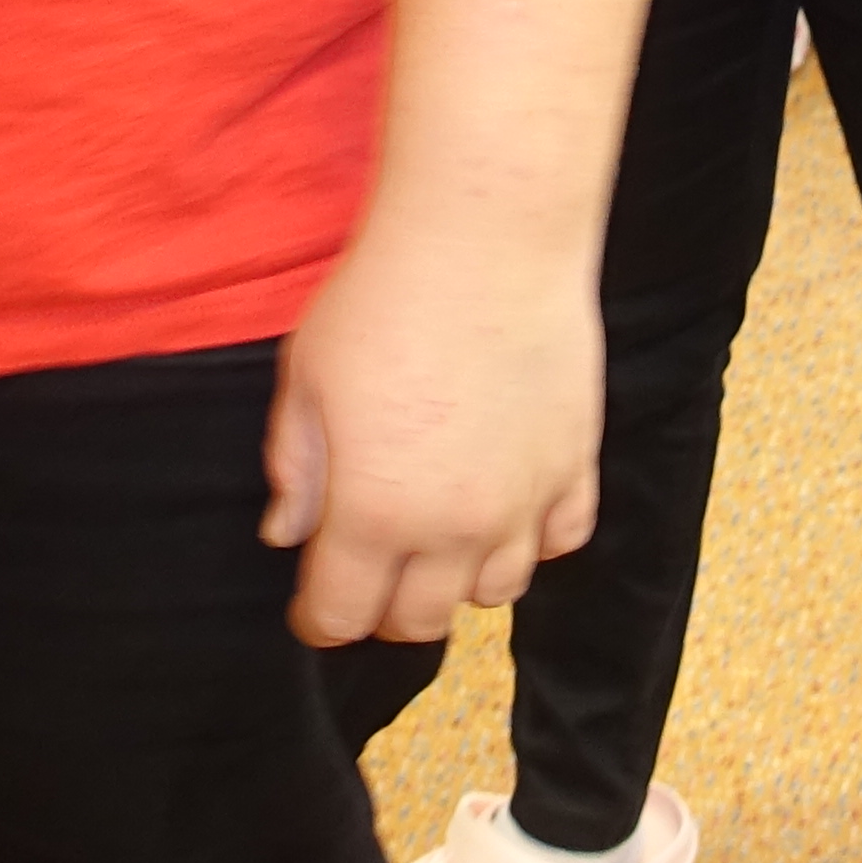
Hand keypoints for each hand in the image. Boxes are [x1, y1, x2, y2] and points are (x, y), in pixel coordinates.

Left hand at [258, 205, 604, 648]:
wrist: (484, 240)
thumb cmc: (381, 298)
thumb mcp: (305, 378)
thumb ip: (295, 467)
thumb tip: (286, 533)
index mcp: (373, 513)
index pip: (342, 617)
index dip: (318, 619)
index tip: (313, 604)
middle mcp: (454, 527)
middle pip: (419, 622)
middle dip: (385, 609)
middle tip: (371, 570)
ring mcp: (524, 501)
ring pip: (495, 592)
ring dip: (460, 578)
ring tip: (440, 536)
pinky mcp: (574, 463)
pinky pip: (563, 539)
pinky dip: (534, 537)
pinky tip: (509, 503)